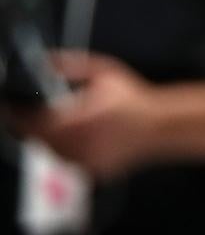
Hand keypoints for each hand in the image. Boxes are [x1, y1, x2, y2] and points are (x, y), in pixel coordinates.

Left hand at [21, 52, 160, 181]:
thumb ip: (72, 65)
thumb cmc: (133, 98)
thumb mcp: (104, 72)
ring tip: (64, 126)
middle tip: (38, 115)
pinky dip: (67, 152)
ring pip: (50, 153)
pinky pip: (68, 163)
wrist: (160, 125)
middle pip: (36, 140)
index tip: (11, 107)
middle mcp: (76, 144)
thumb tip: (44, 61)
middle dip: (33, 127)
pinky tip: (81, 139)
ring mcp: (83, 162)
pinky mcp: (91, 173)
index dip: (15, 116)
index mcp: (76, 119)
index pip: (30, 123)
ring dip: (48, 140)